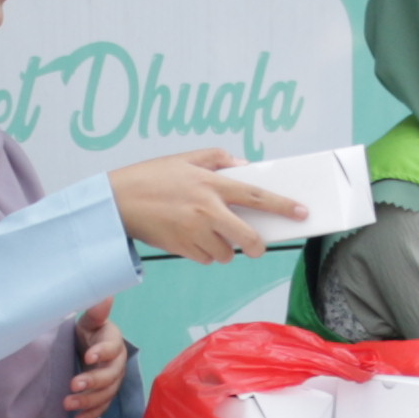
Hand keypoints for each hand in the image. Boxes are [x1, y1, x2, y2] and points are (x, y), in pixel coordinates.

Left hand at [62, 301, 129, 417]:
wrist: (90, 345)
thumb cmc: (90, 331)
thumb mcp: (90, 320)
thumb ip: (96, 312)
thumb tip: (106, 296)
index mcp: (114, 342)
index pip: (112, 348)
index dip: (102, 353)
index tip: (88, 356)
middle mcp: (117, 364)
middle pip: (110, 376)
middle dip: (92, 382)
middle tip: (72, 385)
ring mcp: (113, 381)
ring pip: (106, 394)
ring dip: (88, 402)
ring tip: (68, 405)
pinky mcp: (106, 395)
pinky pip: (102, 407)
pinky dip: (91, 415)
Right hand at [108, 148, 297, 264]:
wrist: (116, 202)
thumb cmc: (150, 177)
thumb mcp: (185, 159)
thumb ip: (218, 159)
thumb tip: (244, 166)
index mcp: (211, 184)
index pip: (256, 196)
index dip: (282, 205)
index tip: (302, 213)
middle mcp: (206, 210)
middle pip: (247, 237)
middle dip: (257, 246)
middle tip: (257, 245)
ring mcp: (194, 232)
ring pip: (225, 253)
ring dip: (224, 248)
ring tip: (209, 234)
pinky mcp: (181, 249)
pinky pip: (205, 259)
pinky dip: (204, 253)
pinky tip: (191, 239)